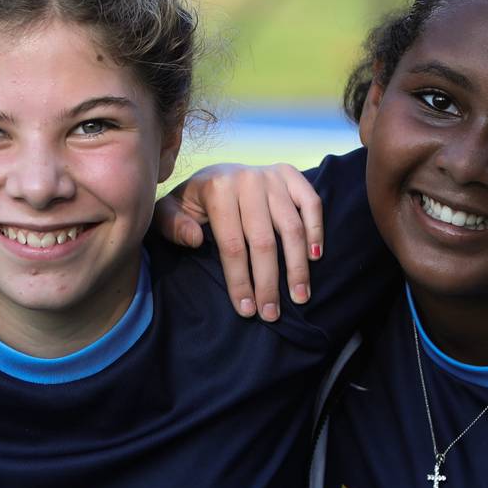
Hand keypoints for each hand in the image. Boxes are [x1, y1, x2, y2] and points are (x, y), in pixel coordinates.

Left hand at [153, 163, 322, 321]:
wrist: (215, 173)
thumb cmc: (193, 201)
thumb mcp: (170, 211)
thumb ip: (173, 224)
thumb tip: (195, 239)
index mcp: (217, 188)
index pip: (232, 245)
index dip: (240, 281)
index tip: (247, 310)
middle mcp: (248, 179)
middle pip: (264, 242)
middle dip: (268, 283)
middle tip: (271, 314)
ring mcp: (272, 176)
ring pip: (292, 228)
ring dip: (297, 267)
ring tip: (299, 297)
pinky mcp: (290, 174)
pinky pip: (312, 203)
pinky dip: (316, 230)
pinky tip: (314, 258)